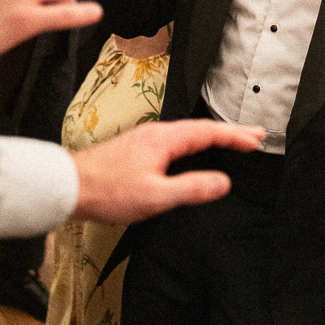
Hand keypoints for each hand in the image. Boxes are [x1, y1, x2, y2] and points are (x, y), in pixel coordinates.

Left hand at [72, 118, 265, 221]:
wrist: (68, 187)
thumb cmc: (106, 191)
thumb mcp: (155, 195)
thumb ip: (191, 188)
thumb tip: (223, 182)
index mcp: (164, 139)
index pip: (209, 132)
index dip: (235, 135)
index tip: (256, 139)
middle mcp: (156, 133)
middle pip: (201, 128)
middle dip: (230, 131)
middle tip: (255, 135)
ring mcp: (145, 139)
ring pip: (188, 133)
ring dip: (213, 136)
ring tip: (233, 141)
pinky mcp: (137, 149)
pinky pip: (176, 140)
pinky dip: (196, 142)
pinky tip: (195, 151)